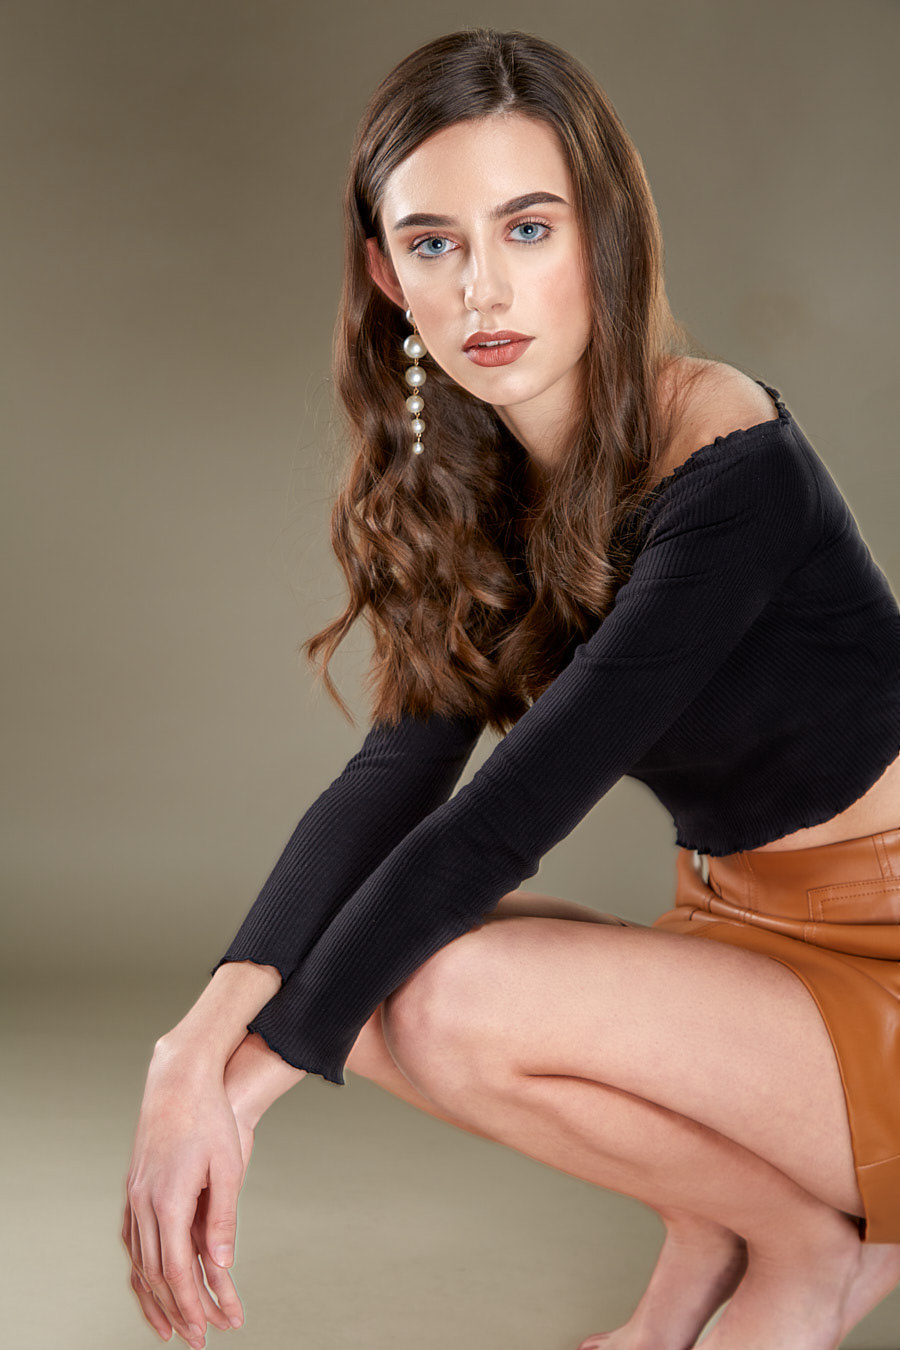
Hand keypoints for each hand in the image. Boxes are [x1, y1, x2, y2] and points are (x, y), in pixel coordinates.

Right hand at [123, 1039, 246, 1346]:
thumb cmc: (210, 1117)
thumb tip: (223, 1264)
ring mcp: (134, 1194)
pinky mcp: (134, 1185)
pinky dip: (139, 1267)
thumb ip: (224, 1217)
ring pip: (138, 1260)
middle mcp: (144, 1202)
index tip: (205, 1330)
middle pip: (154, 1273)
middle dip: (175, 1310)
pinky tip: (147, 1281)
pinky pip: (131, 1238)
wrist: (178, 1077)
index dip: (190, 1304)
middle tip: (194, 1340)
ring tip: (168, 1326)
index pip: (175, 1270)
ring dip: (152, 1296)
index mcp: (169, 1200)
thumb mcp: (229, 1164)